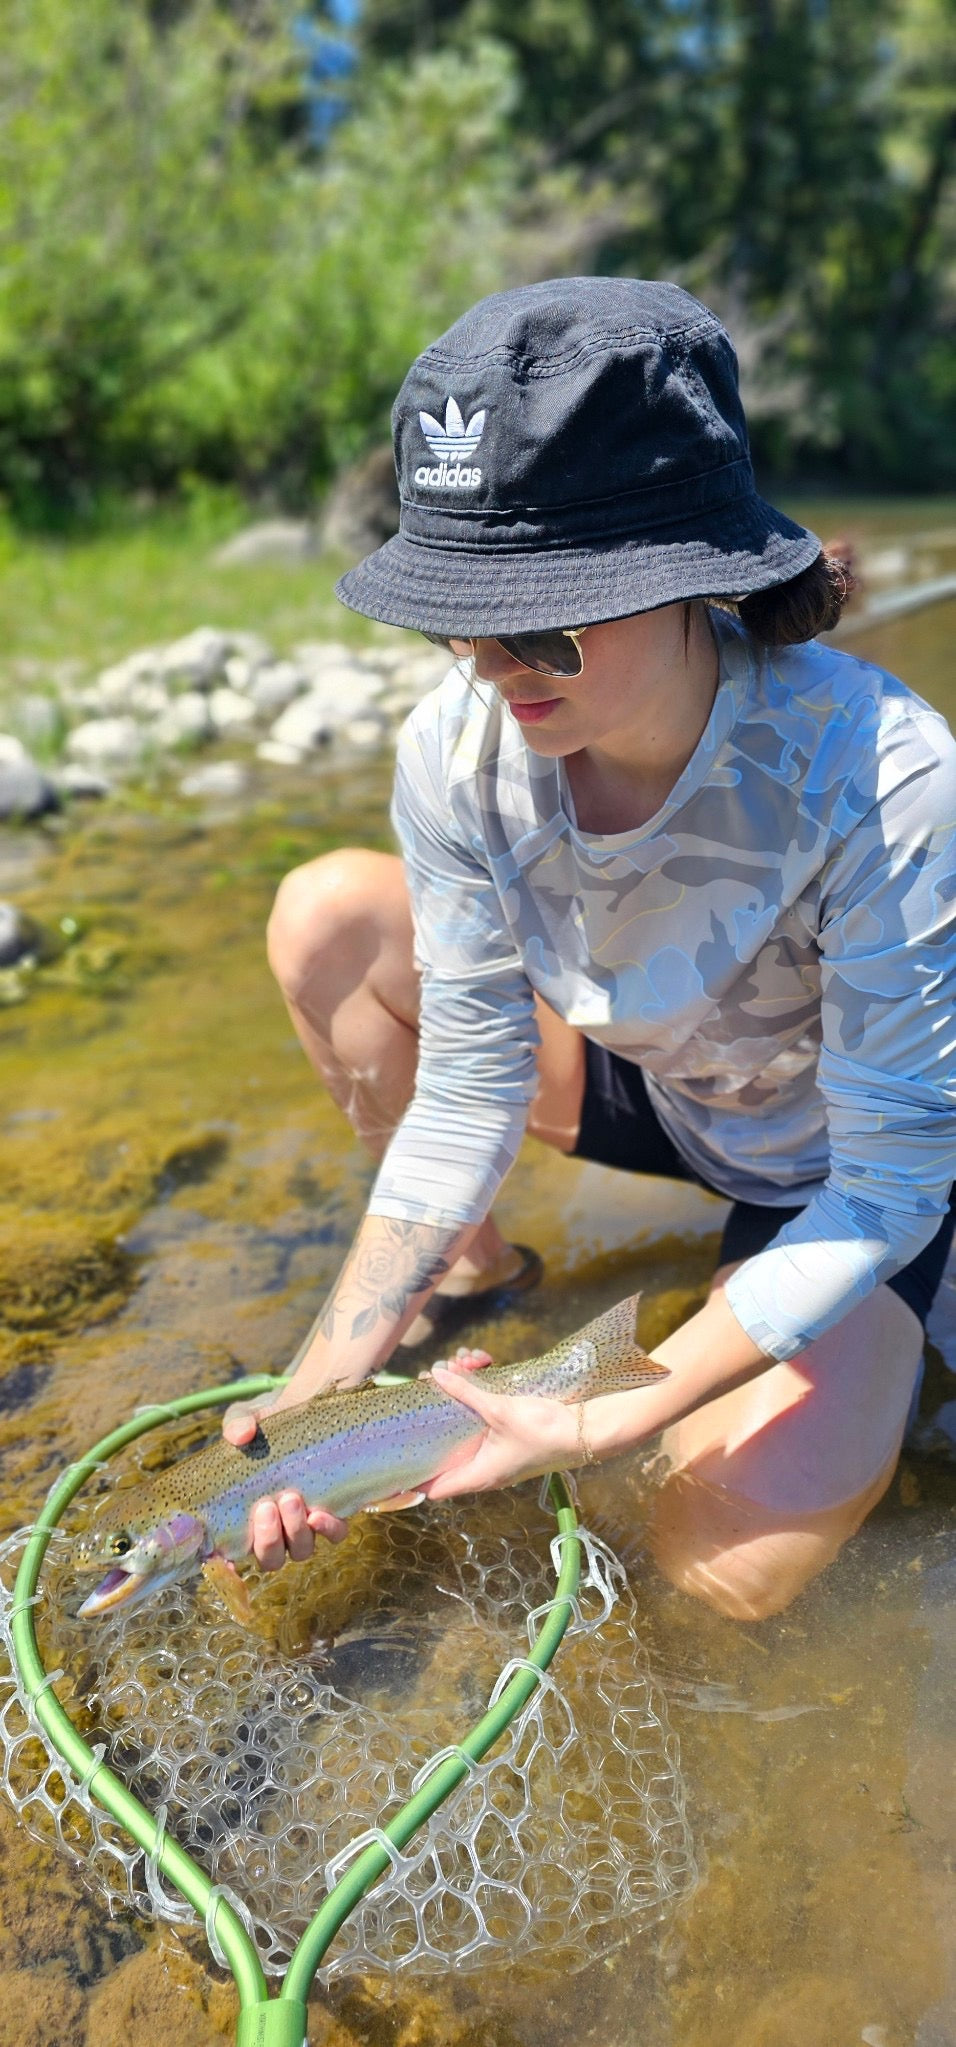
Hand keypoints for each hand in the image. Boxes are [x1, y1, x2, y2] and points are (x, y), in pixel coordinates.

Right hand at [221, 1387, 348, 1571]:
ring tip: (291, 1499)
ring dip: (295, 1532)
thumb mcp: (249, 1417)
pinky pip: (335, 1534)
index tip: (223, 1557)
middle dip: (268, 1539)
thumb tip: (241, 1435)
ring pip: (300, 1550)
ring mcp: (305, 1524)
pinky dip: (328, 1529)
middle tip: (267, 1507)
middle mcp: (275, 1529)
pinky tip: (319, 1513)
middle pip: (270, 1559)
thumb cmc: (268, 1424)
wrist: (310, 1408)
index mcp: (244, 1516)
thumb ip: (238, 1423)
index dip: (225, 1565)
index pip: (230, 1554)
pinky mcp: (334, 1513)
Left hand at [421, 1350, 578, 1501]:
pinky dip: (480, 1391)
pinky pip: (484, 1415)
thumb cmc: (542, 1431)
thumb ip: (466, 1392)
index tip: (394, 1456)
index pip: (435, 1487)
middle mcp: (484, 1468)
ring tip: (462, 1362)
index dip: (413, 1478)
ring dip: (462, 1392)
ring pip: (465, 1423)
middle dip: (438, 1410)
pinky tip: (481, 1363)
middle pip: (446, 1445)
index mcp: (478, 1475)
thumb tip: (435, 1374)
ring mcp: (497, 1452)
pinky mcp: (508, 1436)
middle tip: (433, 1380)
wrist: (585, 1430)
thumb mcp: (499, 1410)